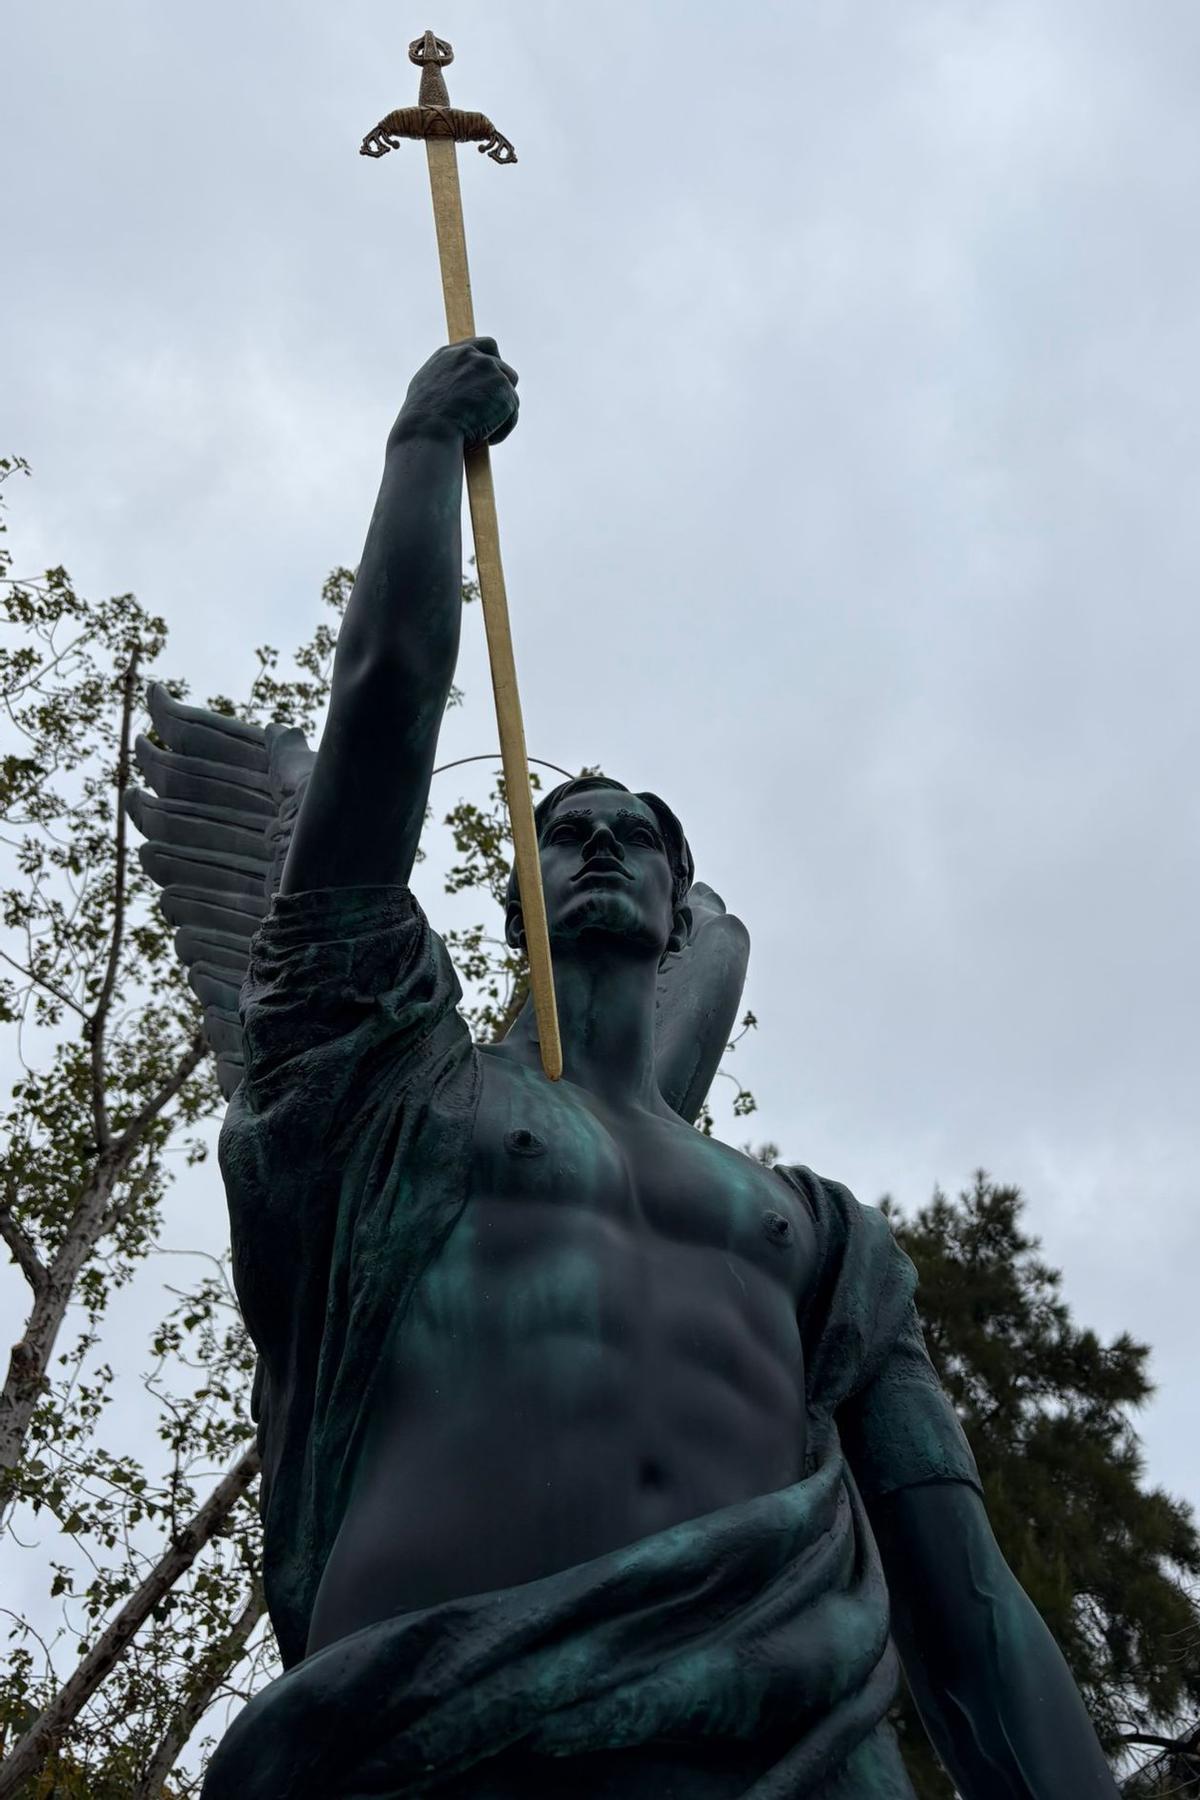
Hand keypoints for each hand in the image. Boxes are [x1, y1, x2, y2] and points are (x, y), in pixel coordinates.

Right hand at [395, 337, 518, 449]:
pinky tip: (486, 438)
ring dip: (501, 411)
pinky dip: (503, 428)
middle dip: (502, 388)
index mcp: (450, 354)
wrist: (429, 431)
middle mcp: (472, 356)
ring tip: (484, 432)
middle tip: (496, 409)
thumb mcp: (426, 392)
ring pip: (509, 392)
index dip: (492, 363)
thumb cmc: (421, 423)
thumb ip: (445, 383)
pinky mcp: (504, 389)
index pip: (483, 346)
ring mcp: (490, 370)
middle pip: (502, 367)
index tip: (494, 378)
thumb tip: (454, 393)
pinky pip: (512, 413)